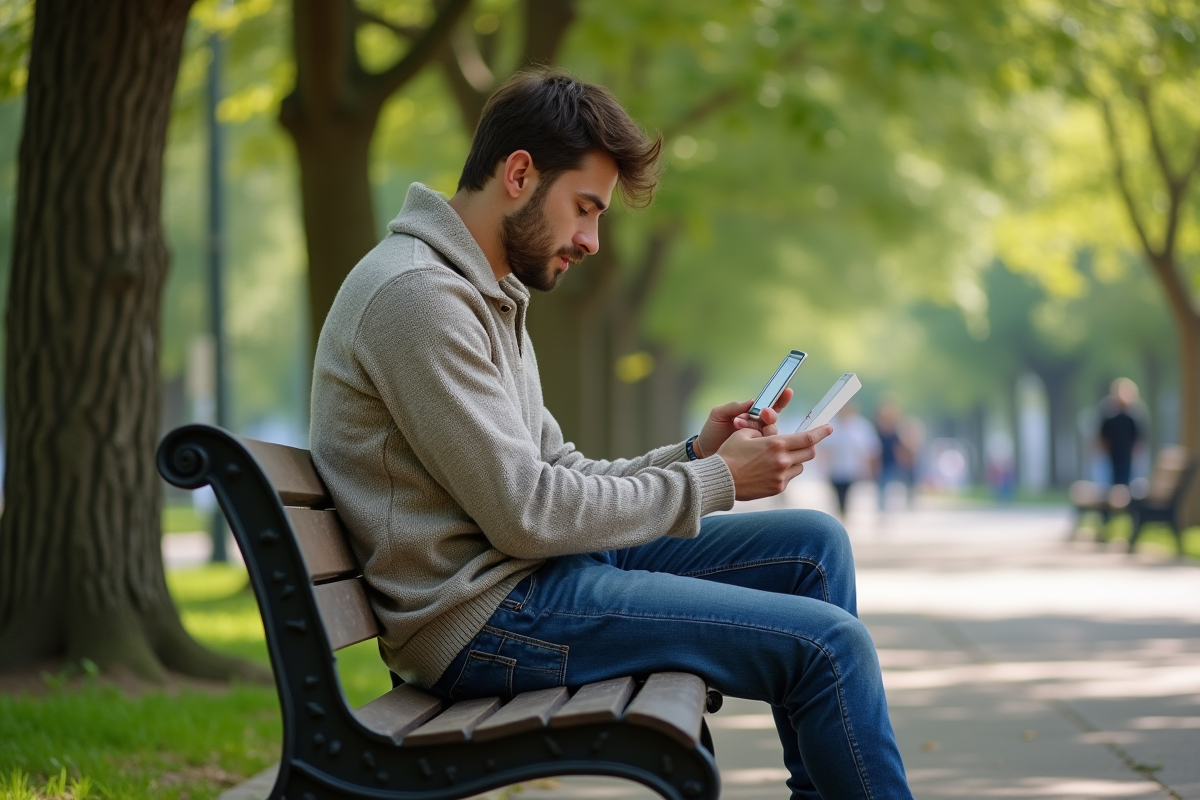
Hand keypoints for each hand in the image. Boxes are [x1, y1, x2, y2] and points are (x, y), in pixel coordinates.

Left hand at [694, 388, 792, 457]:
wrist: (704, 452)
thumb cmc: (711, 433)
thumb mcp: (718, 415)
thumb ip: (733, 407)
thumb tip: (752, 401)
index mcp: (750, 415)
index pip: (769, 406)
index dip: (780, 399)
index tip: (787, 391)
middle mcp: (757, 427)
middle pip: (773, 420)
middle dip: (770, 415)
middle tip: (762, 413)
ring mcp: (758, 441)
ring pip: (771, 433)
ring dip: (758, 428)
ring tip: (737, 424)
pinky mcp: (757, 454)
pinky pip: (767, 448)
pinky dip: (760, 442)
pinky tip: (748, 439)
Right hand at [716, 424, 831, 500]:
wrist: (721, 480)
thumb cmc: (729, 454)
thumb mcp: (744, 434)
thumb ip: (763, 432)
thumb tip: (772, 432)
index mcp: (776, 444)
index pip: (808, 438)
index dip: (821, 432)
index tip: (829, 428)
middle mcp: (782, 461)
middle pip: (809, 453)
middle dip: (809, 446)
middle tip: (803, 443)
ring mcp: (781, 477)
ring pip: (799, 466)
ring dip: (794, 460)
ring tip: (778, 458)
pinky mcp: (777, 488)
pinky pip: (788, 478)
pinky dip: (784, 472)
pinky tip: (769, 470)